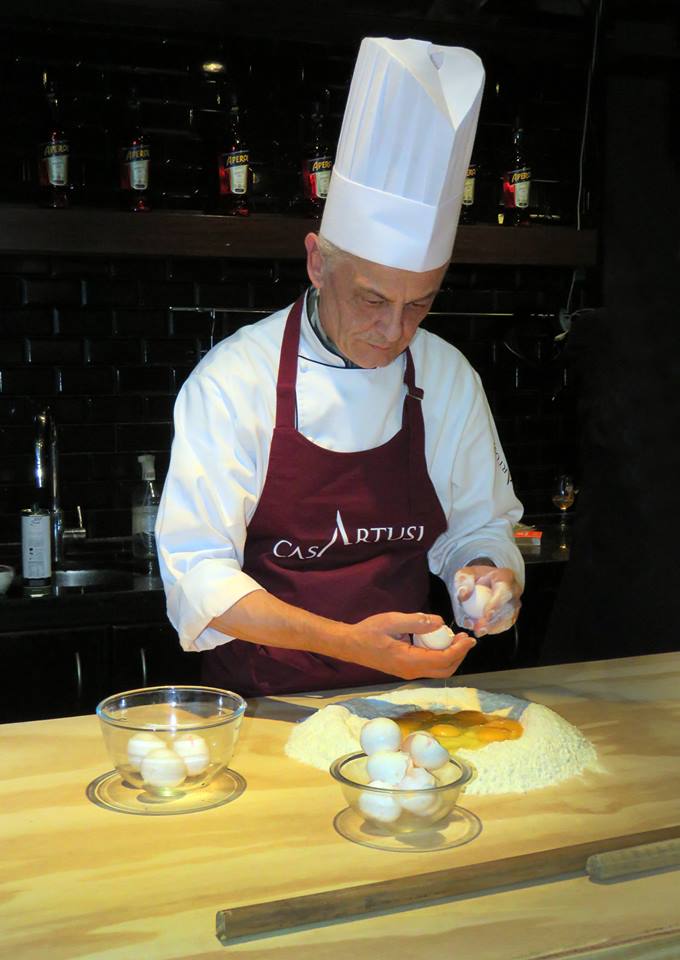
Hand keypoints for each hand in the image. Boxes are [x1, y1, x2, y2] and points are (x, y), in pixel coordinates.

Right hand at [348, 611, 475, 679]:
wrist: (350, 645)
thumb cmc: (368, 632)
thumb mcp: (392, 621)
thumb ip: (417, 621)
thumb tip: (439, 622)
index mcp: (408, 661)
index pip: (442, 660)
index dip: (459, 650)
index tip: (470, 639)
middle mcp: (411, 671)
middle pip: (445, 669)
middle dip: (459, 655)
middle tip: (466, 638)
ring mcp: (408, 672)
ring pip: (438, 669)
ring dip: (451, 656)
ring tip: (456, 638)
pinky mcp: (406, 669)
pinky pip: (429, 666)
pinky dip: (440, 656)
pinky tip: (440, 641)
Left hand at [453, 566, 521, 637]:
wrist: (483, 580)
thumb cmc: (475, 576)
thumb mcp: (465, 573)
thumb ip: (463, 581)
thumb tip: (463, 595)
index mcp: (505, 577)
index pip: (504, 592)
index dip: (496, 605)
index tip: (486, 615)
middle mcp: (514, 591)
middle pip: (508, 609)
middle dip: (493, 622)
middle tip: (479, 629)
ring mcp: (514, 603)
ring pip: (508, 620)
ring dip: (492, 628)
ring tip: (477, 631)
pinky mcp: (512, 614)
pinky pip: (505, 625)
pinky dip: (492, 629)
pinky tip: (480, 630)